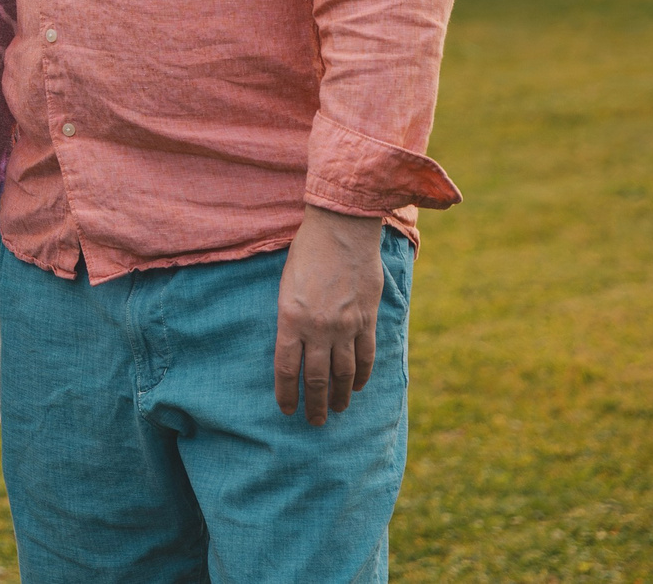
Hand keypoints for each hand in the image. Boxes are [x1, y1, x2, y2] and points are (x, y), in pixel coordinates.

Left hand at [273, 204, 384, 424]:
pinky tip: (356, 386)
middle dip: (314, 404)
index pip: (286, 368)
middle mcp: (318, 328)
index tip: (287, 410)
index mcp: (290, 319)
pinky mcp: (366, 319)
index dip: (286, 393)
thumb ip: (290, 316)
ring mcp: (345, 326)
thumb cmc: (306, 252)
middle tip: (314, 422)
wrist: (341, 230)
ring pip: (342, 373)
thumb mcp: (286, 285)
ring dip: (339, 396)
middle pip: (316, 378)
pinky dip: (361, 375)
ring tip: (336, 411)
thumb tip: (293, 342)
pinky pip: (365, 355)